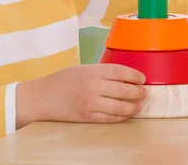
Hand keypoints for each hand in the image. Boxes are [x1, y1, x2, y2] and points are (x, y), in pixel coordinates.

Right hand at [16, 64, 146, 127]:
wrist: (43, 97)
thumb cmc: (62, 80)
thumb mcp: (82, 69)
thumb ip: (100, 72)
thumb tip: (123, 77)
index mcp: (92, 71)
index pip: (120, 71)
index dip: (135, 75)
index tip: (142, 78)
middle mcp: (93, 86)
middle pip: (124, 89)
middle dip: (138, 92)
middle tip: (145, 93)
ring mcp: (91, 103)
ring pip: (120, 107)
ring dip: (133, 107)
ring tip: (139, 105)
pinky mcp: (87, 117)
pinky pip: (110, 118)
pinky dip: (121, 117)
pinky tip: (126, 114)